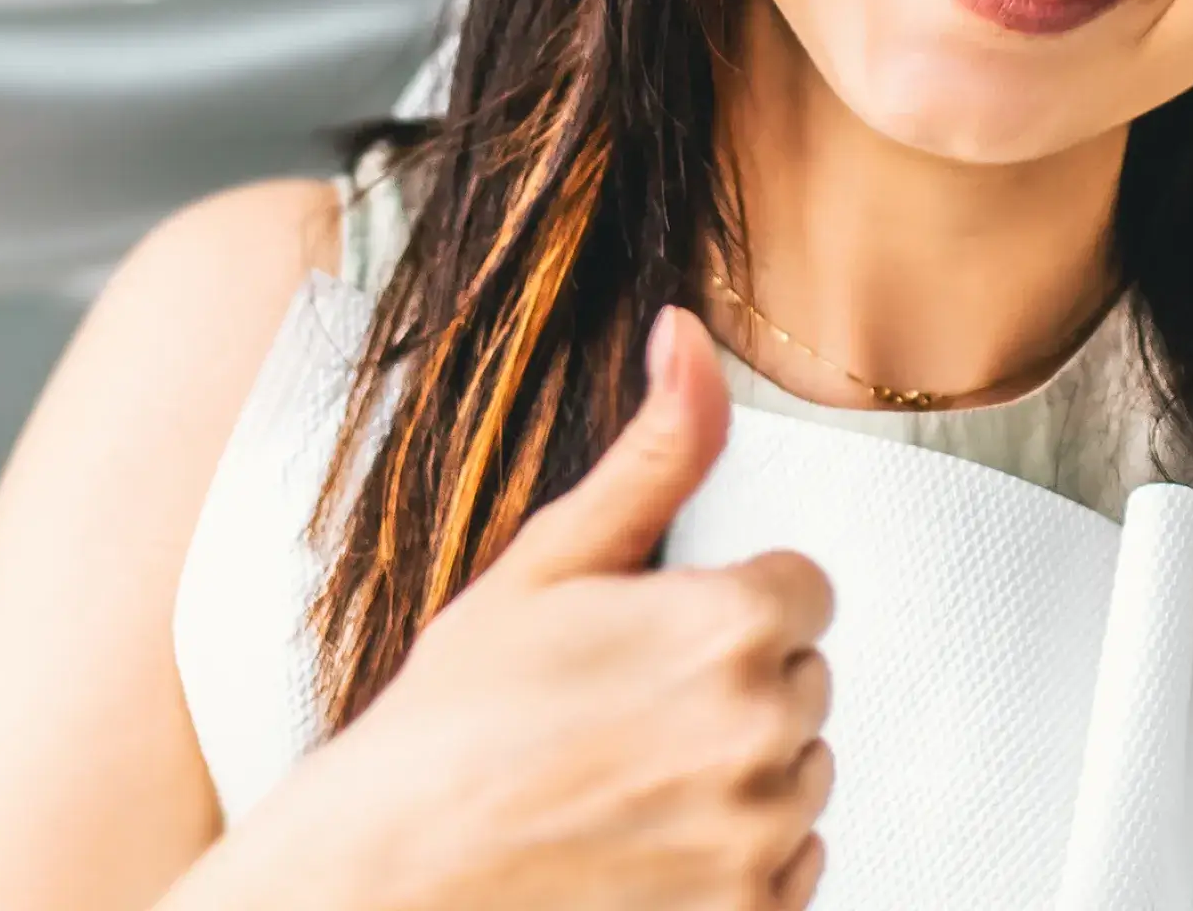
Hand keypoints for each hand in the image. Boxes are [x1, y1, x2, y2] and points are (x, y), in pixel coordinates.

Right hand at [211, 306, 835, 910]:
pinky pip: (793, 876)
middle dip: (731, 693)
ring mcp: (760, 838)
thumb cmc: (450, 726)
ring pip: (800, 781)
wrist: (388, 880)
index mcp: (727, 625)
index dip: (722, 609)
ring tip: (623, 787)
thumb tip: (689, 336)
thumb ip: (653, 453)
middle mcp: (762, 732)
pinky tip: (645, 852)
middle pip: (803, 684)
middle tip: (617, 719)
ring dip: (736, 783)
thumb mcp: (546, 566)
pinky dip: (737, 870)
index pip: (801, 591)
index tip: (646, 645)